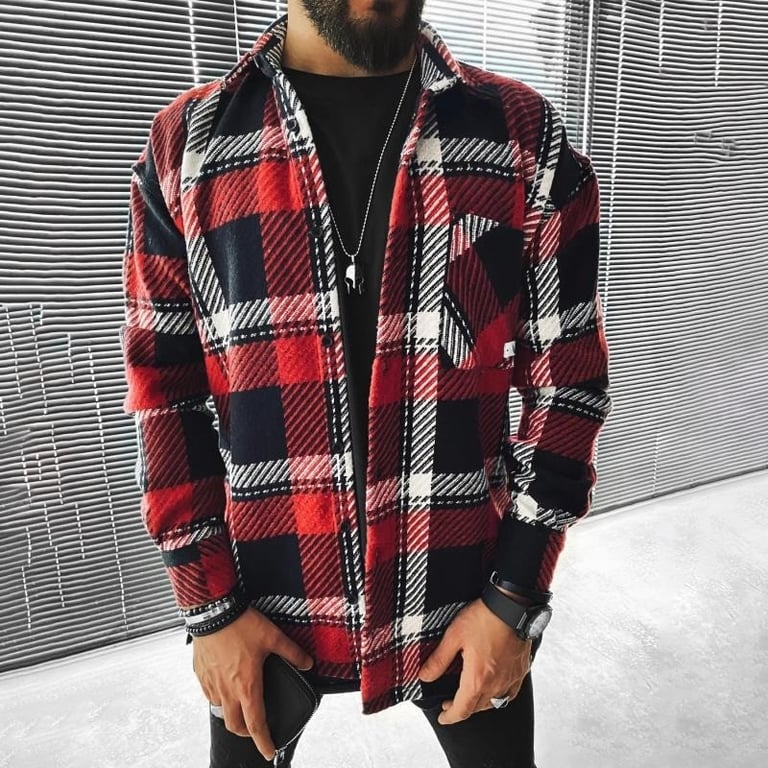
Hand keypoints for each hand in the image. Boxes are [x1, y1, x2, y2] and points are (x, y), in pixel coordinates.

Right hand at [192, 606, 313, 760]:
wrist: (212, 612)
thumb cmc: (241, 624)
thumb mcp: (273, 637)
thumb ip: (292, 652)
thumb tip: (307, 663)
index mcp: (247, 685)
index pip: (256, 724)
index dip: (264, 742)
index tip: (269, 752)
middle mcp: (227, 690)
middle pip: (235, 725)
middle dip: (247, 733)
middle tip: (256, 729)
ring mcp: (211, 683)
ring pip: (220, 710)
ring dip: (232, 714)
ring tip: (242, 706)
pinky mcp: (201, 674)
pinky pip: (209, 694)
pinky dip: (219, 697)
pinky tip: (226, 686)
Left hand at [418, 597, 531, 724]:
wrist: (512, 606)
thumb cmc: (484, 618)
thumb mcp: (454, 636)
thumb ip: (439, 659)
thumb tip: (424, 676)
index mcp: (477, 679)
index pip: (462, 710)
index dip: (449, 717)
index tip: (442, 717)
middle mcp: (496, 684)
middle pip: (477, 708)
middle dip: (462, 709)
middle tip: (450, 704)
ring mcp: (510, 679)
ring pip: (494, 703)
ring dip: (479, 704)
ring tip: (469, 696)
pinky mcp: (520, 671)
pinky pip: (509, 693)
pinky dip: (499, 696)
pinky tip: (494, 688)